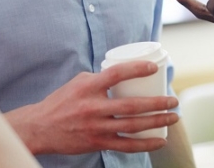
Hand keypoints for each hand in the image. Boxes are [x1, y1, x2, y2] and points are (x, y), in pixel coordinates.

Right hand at [5, 61, 178, 154]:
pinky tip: (159, 140)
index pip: (116, 74)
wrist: (39, 128)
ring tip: (174, 117)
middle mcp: (92, 108)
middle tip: (173, 100)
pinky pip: (125, 146)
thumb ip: (103, 77)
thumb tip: (129, 71)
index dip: (137, 69)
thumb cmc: (63, 100)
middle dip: (157, 103)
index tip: (154, 68)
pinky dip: (144, 144)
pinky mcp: (96, 142)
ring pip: (132, 126)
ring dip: (156, 122)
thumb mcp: (80, 82)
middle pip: (131, 105)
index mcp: (88, 87)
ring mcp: (95, 127)